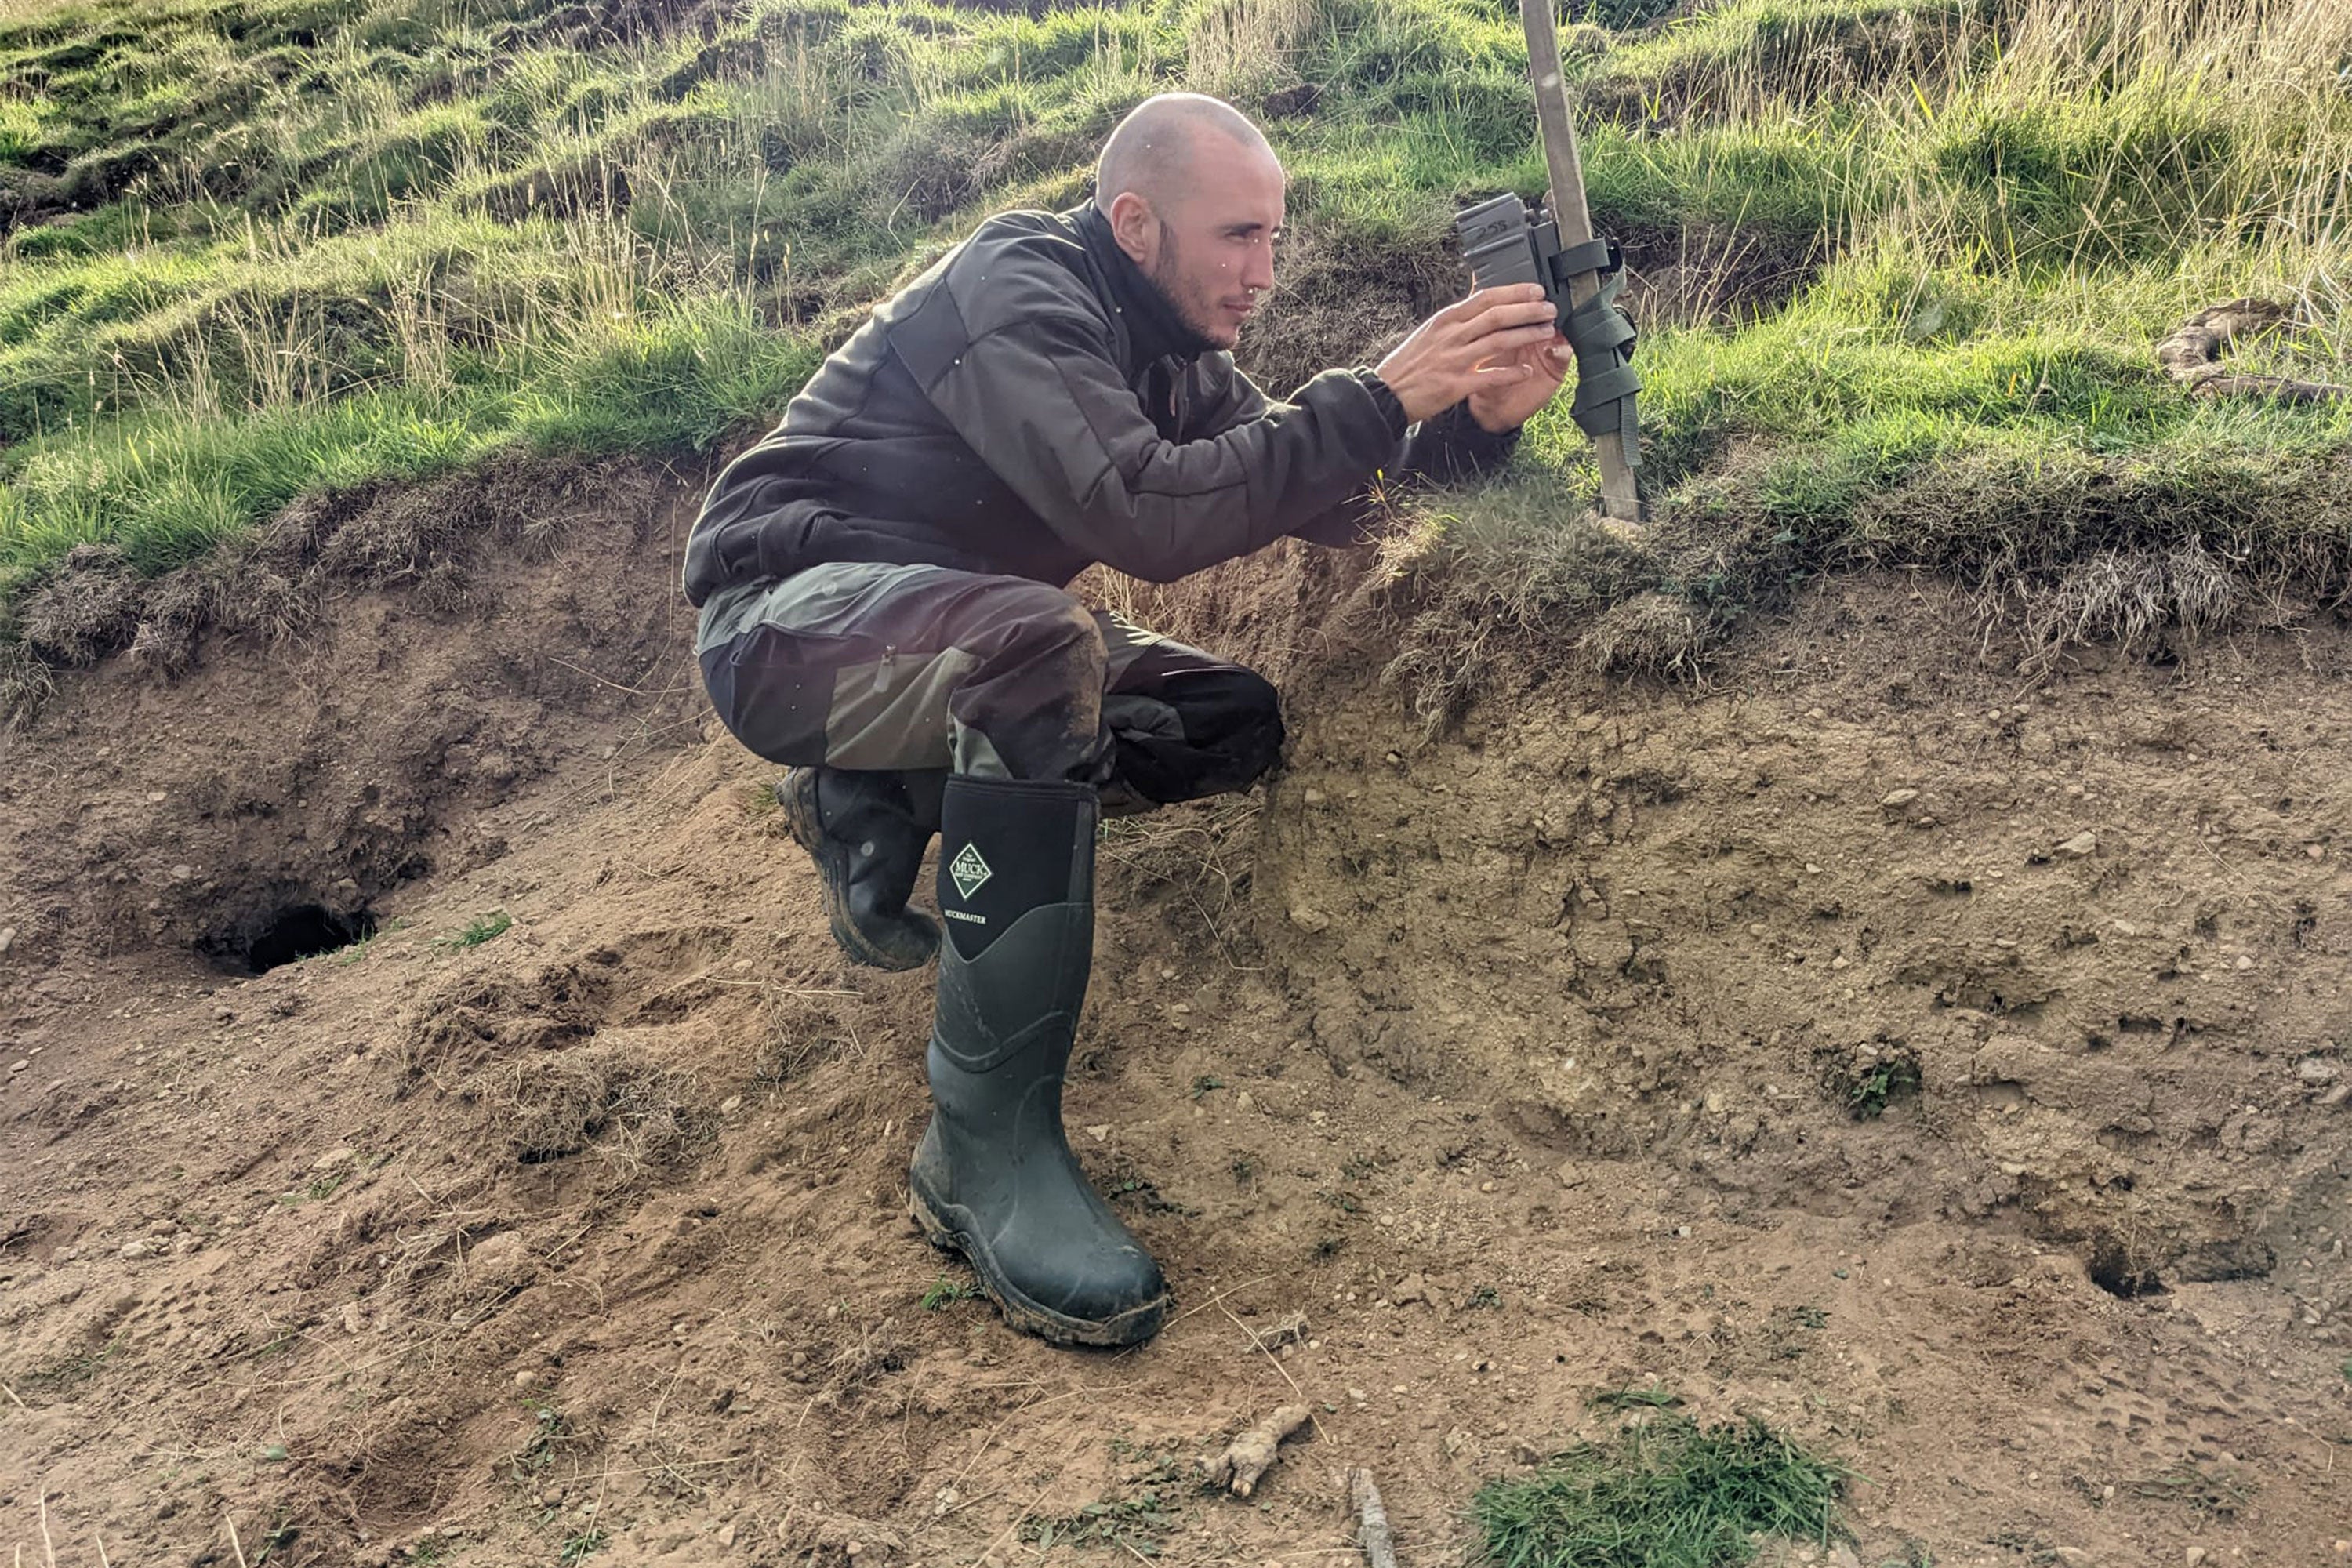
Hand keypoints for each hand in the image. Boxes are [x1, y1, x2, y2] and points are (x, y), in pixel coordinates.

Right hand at [1375, 285, 1562, 425]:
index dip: (1514, 292)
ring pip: (1498, 342)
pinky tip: (1527, 372)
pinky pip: (1489, 377)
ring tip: (1547, 332)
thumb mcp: (1430, 333)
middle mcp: (1451, 336)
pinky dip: (1510, 373)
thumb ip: (1456, 321)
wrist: (1385, 395)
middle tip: (1549, 309)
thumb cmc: (1408, 365)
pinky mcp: (1454, 385)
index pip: (1485, 298)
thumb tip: (1479, 303)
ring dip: (1526, 336)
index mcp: (1446, 320)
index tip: (1536, 290)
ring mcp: (1453, 360)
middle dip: (1528, 310)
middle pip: (1497, 316)